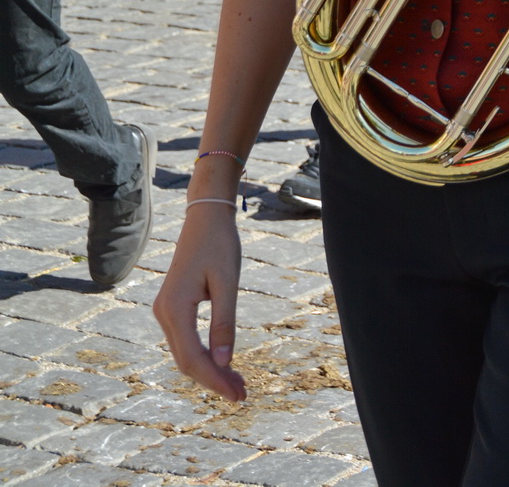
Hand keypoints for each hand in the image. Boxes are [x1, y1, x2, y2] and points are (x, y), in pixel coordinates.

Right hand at [153, 205, 245, 402]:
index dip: (215, 381)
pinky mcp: (172, 307)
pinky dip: (204, 355)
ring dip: (210, 369)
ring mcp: (165, 310)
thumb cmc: (219, 244)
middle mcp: (164, 313)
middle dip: (214, 380)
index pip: (193, 359)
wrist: (205, 215)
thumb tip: (224, 363)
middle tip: (243, 394)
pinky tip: (223, 362)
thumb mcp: (228, 282)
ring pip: (185, 353)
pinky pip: (186, 340)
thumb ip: (224, 323)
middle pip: (187, 361)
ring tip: (237, 383)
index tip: (238, 395)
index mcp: (174, 308)